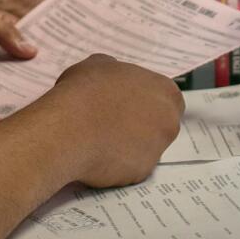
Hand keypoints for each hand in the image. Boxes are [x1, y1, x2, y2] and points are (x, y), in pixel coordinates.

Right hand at [48, 54, 183, 187]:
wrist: (69, 129)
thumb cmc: (85, 92)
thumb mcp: (97, 64)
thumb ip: (114, 71)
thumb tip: (111, 76)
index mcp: (166, 91)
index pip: (165, 97)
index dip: (144, 100)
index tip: (125, 102)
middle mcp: (169, 122)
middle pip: (159, 124)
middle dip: (140, 123)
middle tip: (113, 121)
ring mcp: (157, 151)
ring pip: (145, 147)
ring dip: (128, 144)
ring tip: (100, 137)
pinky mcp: (141, 174)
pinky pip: (130, 167)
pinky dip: (116, 163)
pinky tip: (98, 154)